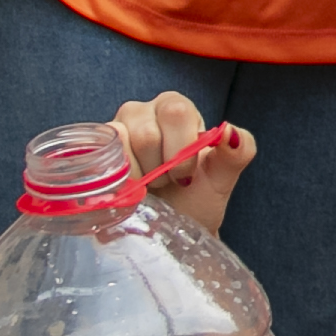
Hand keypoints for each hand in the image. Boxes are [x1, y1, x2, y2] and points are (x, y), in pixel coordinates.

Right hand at [108, 93, 251, 233]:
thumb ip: (240, 150)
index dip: (181, 150)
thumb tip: (229, 132)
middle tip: (167, 183)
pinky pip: (97, 157)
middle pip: (145, 132)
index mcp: (176, 108)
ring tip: (148, 187)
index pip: (176, 112)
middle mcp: (143, 112)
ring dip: (138, 178)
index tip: (186, 176)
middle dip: (160, 169)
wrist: (171, 227)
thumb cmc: (197, 196)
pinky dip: (117, 181)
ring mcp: (115, 130)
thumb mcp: (223, 176)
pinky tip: (129, 189)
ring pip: (120, 145)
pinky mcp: (95, 153)